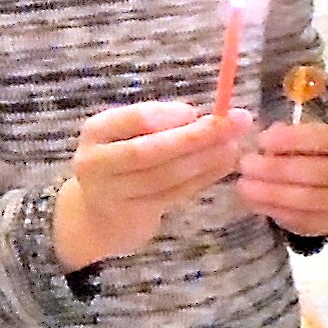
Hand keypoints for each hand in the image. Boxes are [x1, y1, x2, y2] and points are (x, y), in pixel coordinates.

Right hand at [50, 101, 249, 268]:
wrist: (95, 214)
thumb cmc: (122, 161)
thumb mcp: (127, 135)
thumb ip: (159, 124)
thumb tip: (208, 114)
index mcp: (97, 131)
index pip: (128, 120)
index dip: (162, 116)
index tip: (194, 110)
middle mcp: (98, 163)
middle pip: (148, 152)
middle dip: (193, 137)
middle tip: (229, 124)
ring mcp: (113, 194)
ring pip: (164, 177)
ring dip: (204, 160)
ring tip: (232, 145)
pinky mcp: (133, 216)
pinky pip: (173, 195)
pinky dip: (202, 178)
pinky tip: (223, 164)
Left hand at [234, 118, 327, 238]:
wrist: (318, 189)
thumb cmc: (304, 155)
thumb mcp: (295, 139)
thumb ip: (281, 136)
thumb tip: (258, 141)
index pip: (324, 138)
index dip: (292, 139)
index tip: (262, 140)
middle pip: (315, 172)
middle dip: (276, 168)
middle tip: (246, 165)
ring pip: (308, 199)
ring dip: (272, 192)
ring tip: (244, 185)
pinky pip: (301, 219)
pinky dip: (274, 210)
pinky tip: (254, 201)